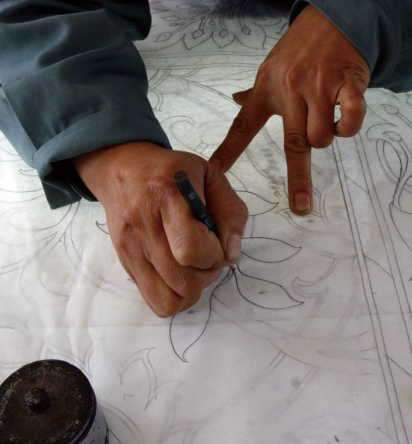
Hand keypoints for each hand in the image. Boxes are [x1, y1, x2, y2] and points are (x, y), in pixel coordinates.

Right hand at [73, 142, 247, 316]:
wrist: (124, 168)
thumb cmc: (174, 171)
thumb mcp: (211, 177)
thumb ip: (230, 213)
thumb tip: (231, 256)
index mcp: (166, 196)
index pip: (190, 249)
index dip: (214, 254)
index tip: (218, 242)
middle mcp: (143, 225)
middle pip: (183, 281)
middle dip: (207, 274)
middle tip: (209, 253)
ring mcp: (130, 247)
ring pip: (168, 299)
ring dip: (192, 289)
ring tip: (195, 265)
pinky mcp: (125, 262)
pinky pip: (154, 300)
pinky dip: (175, 296)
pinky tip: (181, 273)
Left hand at [209, 4, 369, 214]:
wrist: (335, 16)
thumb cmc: (300, 48)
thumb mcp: (272, 66)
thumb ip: (255, 90)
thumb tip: (234, 98)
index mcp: (267, 90)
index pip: (243, 126)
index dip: (228, 152)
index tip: (214, 173)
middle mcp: (290, 91)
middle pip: (294, 144)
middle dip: (298, 180)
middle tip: (301, 206)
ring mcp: (319, 88)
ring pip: (322, 137)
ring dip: (327, 137)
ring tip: (329, 116)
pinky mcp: (347, 84)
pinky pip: (350, 121)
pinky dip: (349, 126)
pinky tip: (347, 116)